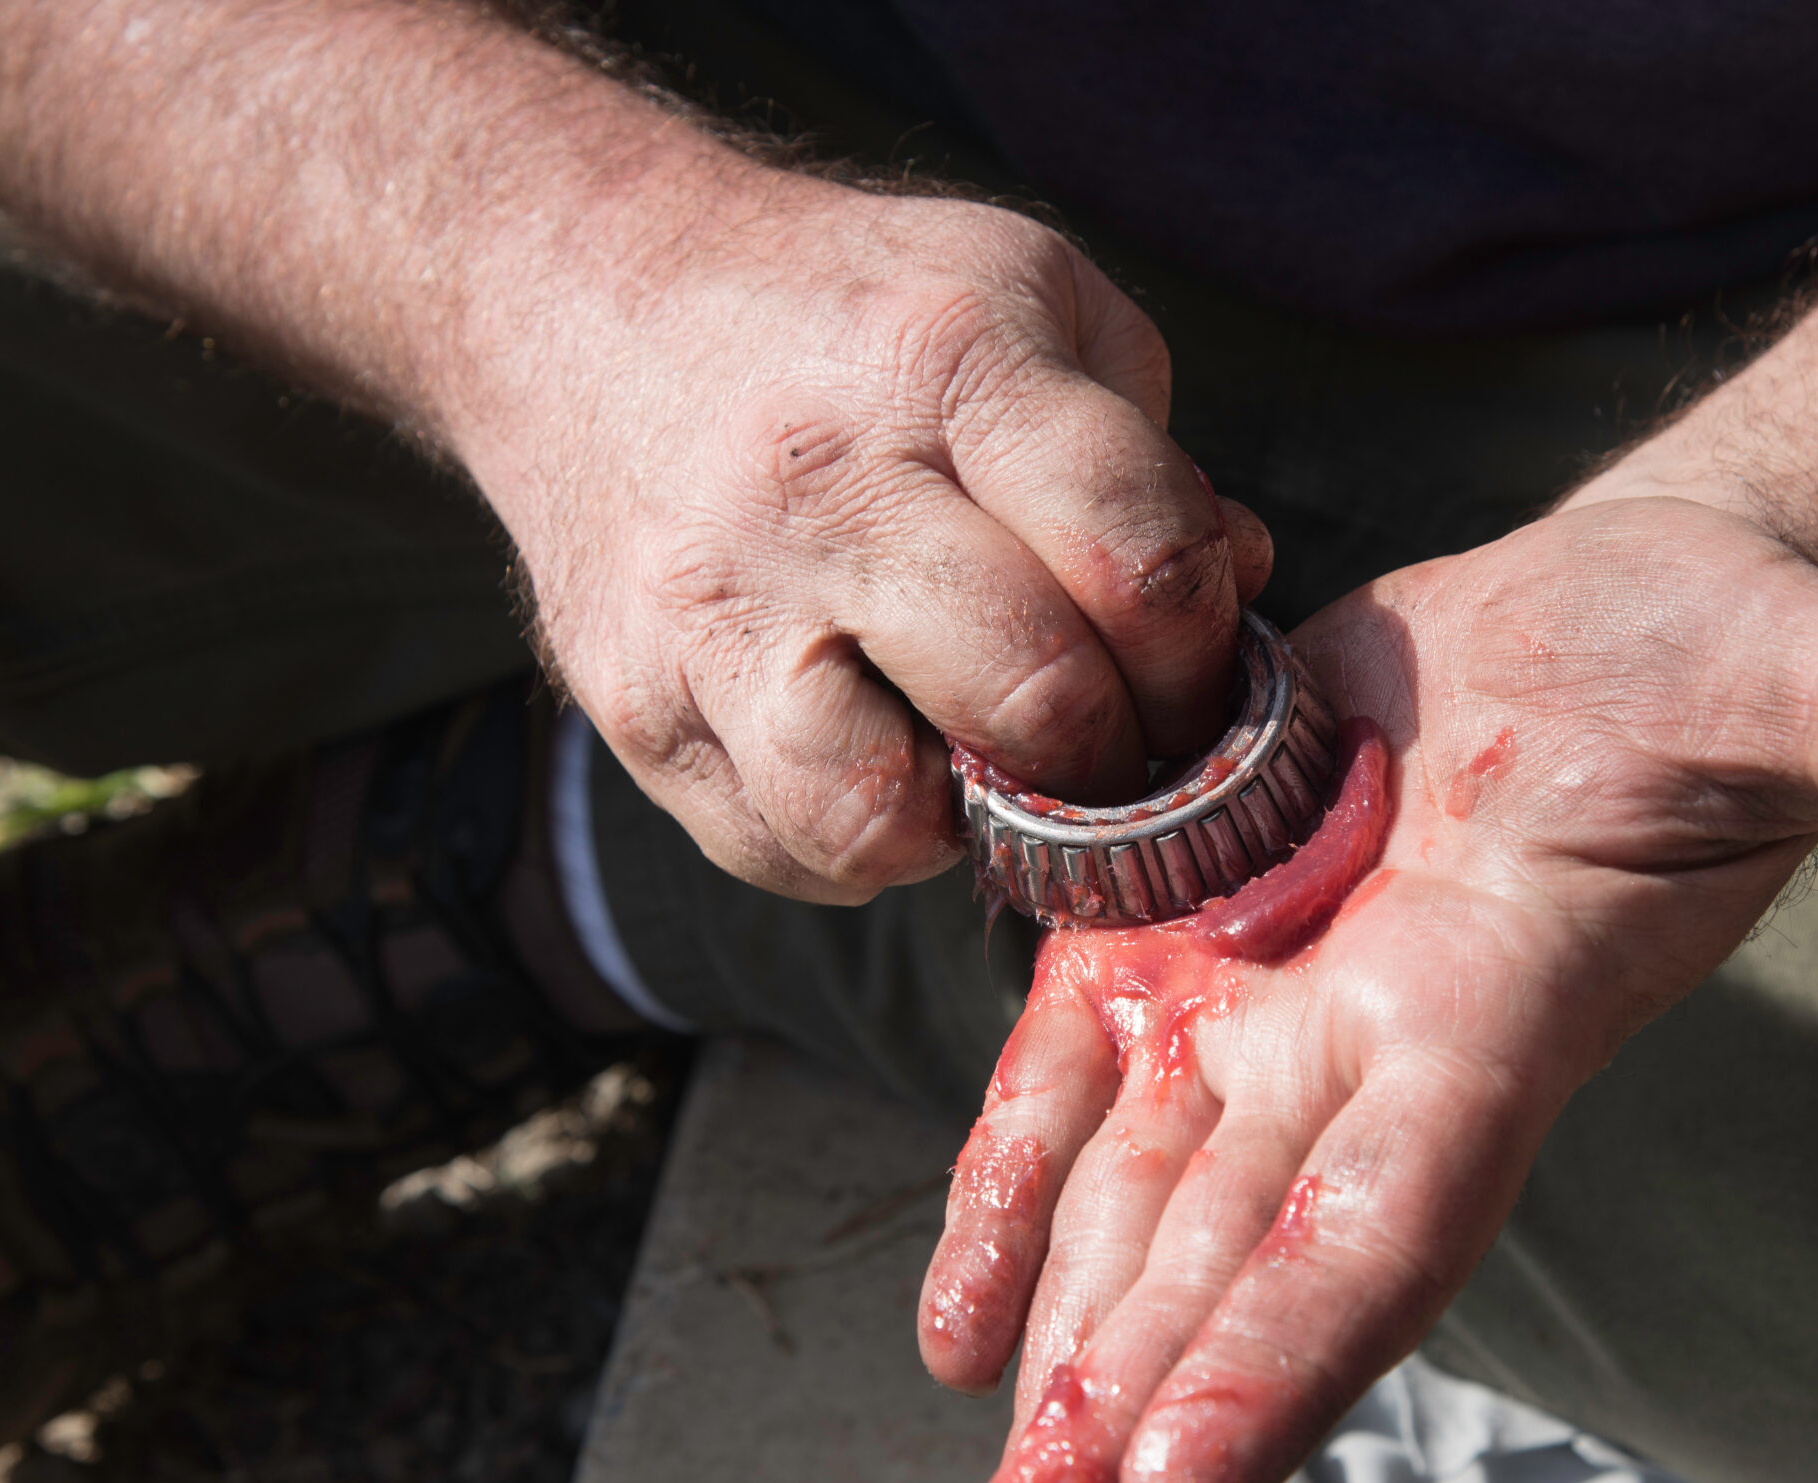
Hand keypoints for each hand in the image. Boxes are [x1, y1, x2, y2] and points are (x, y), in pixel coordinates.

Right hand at [459, 162, 1268, 901]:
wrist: (581, 295)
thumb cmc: (852, 319)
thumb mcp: (1029, 302)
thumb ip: (1146, 455)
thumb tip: (1236, 591)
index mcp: (947, 362)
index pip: (1134, 555)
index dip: (1203, 650)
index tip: (1197, 671)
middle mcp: (819, 486)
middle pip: (1033, 696)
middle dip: (1118, 756)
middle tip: (1122, 745)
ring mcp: (710, 609)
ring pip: (876, 815)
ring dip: (969, 823)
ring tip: (981, 762)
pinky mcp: (635, 705)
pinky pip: (784, 851)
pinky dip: (861, 845)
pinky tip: (878, 758)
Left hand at [918, 498, 1817, 1482]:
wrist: (1607, 629)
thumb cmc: (1730, 664)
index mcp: (1502, 1014)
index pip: (1391, 1213)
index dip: (1294, 1340)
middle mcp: (1371, 1046)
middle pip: (1237, 1257)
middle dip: (1133, 1419)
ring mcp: (1267, 1000)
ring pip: (1141, 1200)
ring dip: (1059, 1353)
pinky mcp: (1189, 927)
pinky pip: (1077, 1075)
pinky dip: (1012, 1188)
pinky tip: (957, 1326)